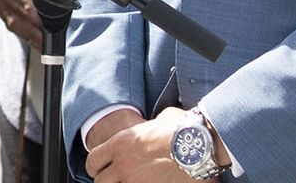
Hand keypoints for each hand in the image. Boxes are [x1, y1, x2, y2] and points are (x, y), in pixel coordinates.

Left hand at [87, 106, 203, 182]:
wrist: (202, 145)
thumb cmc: (184, 129)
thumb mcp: (161, 119)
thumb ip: (151, 127)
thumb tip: (159, 123)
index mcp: (121, 143)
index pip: (93, 160)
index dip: (96, 166)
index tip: (101, 169)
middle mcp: (124, 164)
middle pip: (100, 181)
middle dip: (106, 181)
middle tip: (115, 180)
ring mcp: (136, 181)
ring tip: (133, 181)